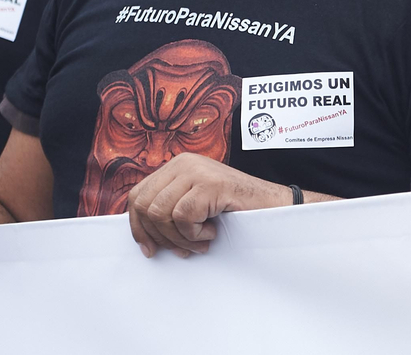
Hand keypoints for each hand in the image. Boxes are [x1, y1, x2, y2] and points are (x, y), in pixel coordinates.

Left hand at [124, 153, 288, 258]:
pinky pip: (182, 217)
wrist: (273, 206)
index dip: (138, 226)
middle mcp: (184, 162)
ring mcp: (197, 170)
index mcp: (177, 165)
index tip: (149, 249)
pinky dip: (195, 234)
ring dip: (180, 238)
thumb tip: (140, 233)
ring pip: (161, 213)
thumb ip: (169, 206)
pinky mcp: (210, 183)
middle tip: (182, 249)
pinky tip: (212, 233)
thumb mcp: (193, 203)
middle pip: (145, 206)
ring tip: (200, 241)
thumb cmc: (234, 210)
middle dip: (160, 236)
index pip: (137, 196)